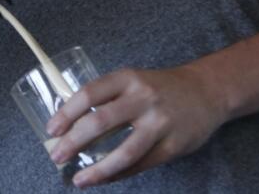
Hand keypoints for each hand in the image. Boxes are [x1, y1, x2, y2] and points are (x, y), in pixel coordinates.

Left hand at [45, 65, 228, 187]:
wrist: (207, 91)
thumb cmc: (159, 88)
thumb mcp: (133, 81)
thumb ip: (108, 98)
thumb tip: (71, 126)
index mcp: (128, 78)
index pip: (89, 94)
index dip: (67, 113)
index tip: (52, 130)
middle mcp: (143, 98)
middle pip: (101, 123)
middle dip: (74, 142)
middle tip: (57, 156)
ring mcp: (160, 123)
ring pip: (123, 152)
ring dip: (97, 170)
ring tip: (79, 179)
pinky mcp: (174, 145)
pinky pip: (141, 165)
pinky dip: (119, 175)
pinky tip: (104, 179)